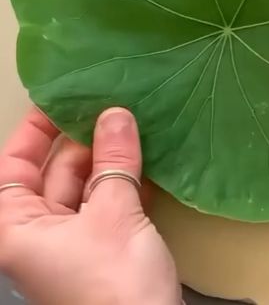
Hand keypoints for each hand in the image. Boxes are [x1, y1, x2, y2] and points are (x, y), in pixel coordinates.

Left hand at [0, 107, 180, 304]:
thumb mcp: (113, 214)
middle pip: (53, 171)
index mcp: (17, 227)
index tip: (63, 98)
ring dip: (108, 155)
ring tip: (132, 119)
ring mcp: (72, 239)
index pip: (13, 165)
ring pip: (85, 183)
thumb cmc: (113, 284)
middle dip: (83, 137)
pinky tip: (143, 153)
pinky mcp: (102, 245)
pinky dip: (122, 176)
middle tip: (112, 101)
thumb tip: (117, 112)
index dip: (35, 130)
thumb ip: (114, 160)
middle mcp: (38, 231)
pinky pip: (107, 199)